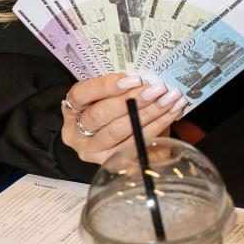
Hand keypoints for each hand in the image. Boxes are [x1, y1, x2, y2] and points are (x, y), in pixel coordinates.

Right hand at [59, 73, 183, 165]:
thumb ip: (125, 88)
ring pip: (118, 131)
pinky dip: (157, 127)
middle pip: (100, 114)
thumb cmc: (116, 111)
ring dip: (148, 113)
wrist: (120, 141)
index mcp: (72, 109)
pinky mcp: (109, 163)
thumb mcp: (112, 96)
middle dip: (133, 100)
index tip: (135, 80)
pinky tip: (171, 114)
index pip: (82, 94)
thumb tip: (150, 82)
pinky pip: (134, 144)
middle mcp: (76, 133)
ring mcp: (92, 151)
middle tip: (158, 89)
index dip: (106, 86)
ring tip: (169, 100)